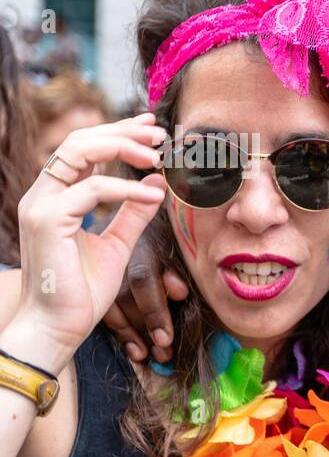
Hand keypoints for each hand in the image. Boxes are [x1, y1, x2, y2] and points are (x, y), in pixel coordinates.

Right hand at [10, 114, 166, 369]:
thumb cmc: (83, 291)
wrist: (60, 326)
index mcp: (56, 197)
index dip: (118, 133)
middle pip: (78, 141)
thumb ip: (133, 213)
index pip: (83, 149)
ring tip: (157, 157)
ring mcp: (40, 205)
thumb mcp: (118, 245)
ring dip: (121, 148)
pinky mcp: (48, 221)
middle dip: (122, 132)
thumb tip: (156, 183)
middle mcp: (43, 195)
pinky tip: (153, 195)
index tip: (151, 129)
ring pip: (78, 153)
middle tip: (159, 134)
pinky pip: (91, 190)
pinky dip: (126, 188)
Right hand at [103, 245, 188, 363]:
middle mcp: (121, 252)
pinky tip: (133, 350)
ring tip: (148, 356)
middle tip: (162, 352)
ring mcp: (107, 264)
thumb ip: (178, 272)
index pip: (144, 279)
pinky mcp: (101, 278)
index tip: (164, 339)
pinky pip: (105, 309)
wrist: (146, 223)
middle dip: (144, 327)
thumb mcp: (181, 251)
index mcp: (144, 242)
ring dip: (131, 334)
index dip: (154, 311)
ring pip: (111, 304)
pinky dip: (120, 331)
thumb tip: (179, 292)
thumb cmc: (175, 243)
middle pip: (124, 296)